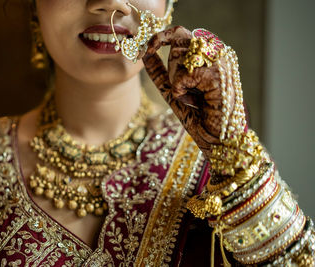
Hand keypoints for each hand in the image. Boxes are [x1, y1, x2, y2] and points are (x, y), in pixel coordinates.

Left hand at [142, 26, 241, 157]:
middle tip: (179, 88)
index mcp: (210, 54)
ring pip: (180, 55)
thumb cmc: (198, 116)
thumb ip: (161, 72)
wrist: (217, 139)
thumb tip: (145, 54)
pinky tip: (194, 101)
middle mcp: (217, 52)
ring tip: (192, 97)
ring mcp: (219, 60)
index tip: (147, 49)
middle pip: (179, 38)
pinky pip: (182, 75)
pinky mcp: (217, 73)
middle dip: (170, 64)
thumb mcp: (173, 90)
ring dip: (177, 80)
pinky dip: (180, 90)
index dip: (160, 37)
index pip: (181, 32)